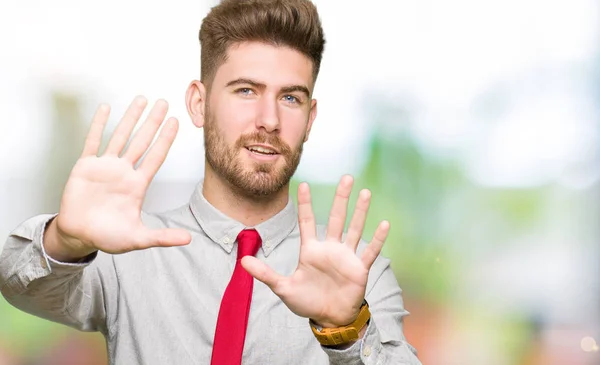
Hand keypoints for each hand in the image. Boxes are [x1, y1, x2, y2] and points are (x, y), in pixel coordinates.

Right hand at [46, 96, 190, 260]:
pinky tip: (106, 108)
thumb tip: (188, 240)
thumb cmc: (108, 236)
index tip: (176, 122)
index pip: (156, 157)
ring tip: (141, 99)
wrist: (79, 235)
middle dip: (153, 121)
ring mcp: (105, 166)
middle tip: (164, 103)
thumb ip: (162, 237)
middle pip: (142, 140)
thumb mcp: (138, 238)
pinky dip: (99, 124)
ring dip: (131, 118)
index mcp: (138, 185)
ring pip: (121, 136)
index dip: (166, 139)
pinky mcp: (85, 166)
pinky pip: (93, 141)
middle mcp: (124, 171)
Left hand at [242, 175, 388, 327]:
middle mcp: (330, 249)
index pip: (307, 221)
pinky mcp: (359, 268)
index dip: (306, 204)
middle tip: (347, 177)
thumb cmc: (306, 302)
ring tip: (366, 193)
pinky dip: (377, 239)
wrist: (329, 318)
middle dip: (341, 198)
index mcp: (311, 250)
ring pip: (354, 229)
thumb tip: (242, 261)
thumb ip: (265, 273)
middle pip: (336, 217)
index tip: (304, 184)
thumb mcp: (283, 288)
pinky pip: (370, 251)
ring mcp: (346, 257)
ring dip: (360, 212)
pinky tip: (384, 224)